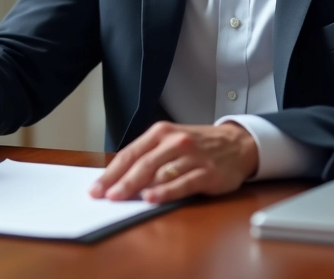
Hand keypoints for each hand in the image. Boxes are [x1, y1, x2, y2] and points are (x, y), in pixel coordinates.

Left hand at [89, 121, 257, 203]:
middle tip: (105, 196)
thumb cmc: (198, 146)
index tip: (96, 188)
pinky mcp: (207, 173)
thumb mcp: (171, 142)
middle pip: (142, 163)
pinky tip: (153, 198)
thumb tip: (118, 179)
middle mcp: (174, 142)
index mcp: (160, 133)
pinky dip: (166, 191)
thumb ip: (148, 157)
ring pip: (160, 172)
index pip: (129, 154)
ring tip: (122, 197)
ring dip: (139, 186)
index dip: (111, 172)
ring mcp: (192, 157)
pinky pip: (183, 183)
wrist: (237, 144)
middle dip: (120, 181)